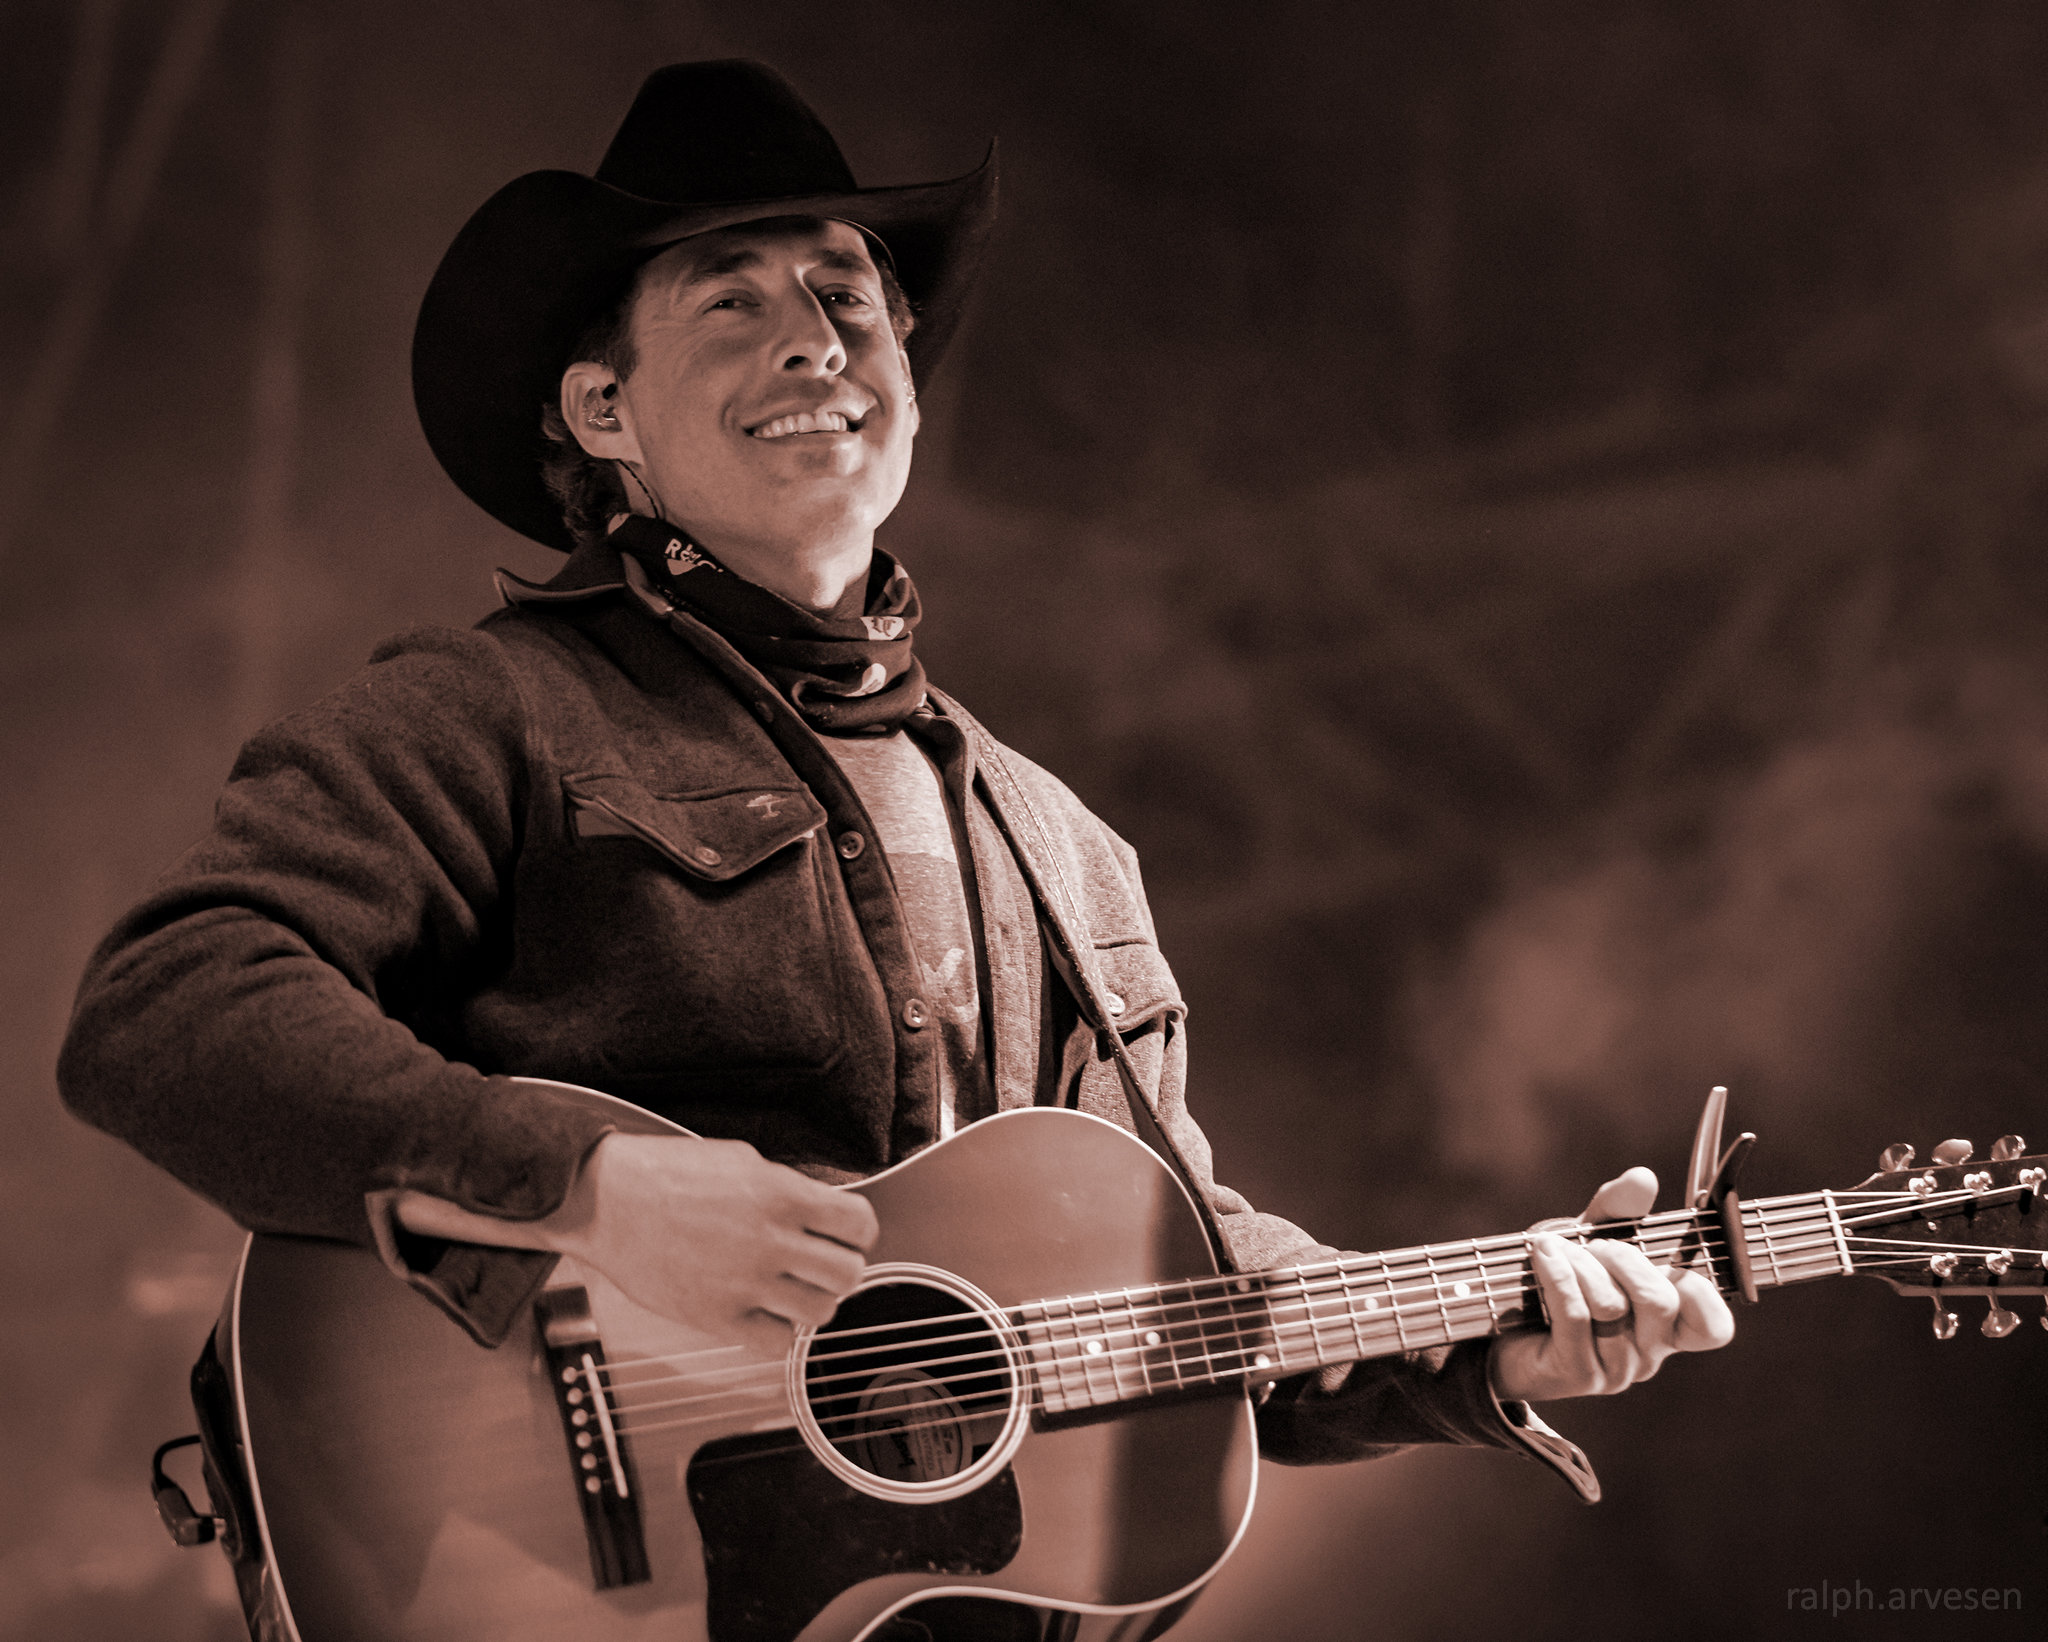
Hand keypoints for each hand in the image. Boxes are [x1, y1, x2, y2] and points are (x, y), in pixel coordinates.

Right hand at [396, 1133, 878, 1359]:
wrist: (602, 1198)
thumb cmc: (663, 1172)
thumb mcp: (740, 1160)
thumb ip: (786, 1188)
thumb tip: (819, 1212)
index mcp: (780, 1193)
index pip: (859, 1223)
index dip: (857, 1230)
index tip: (846, 1233)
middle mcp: (770, 1241)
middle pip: (849, 1273)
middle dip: (841, 1267)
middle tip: (822, 1263)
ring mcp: (744, 1284)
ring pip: (820, 1313)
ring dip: (814, 1301)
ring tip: (794, 1289)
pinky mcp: (715, 1318)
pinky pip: (777, 1344)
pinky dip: (779, 1332)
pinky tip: (764, 1312)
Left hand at [1488, 1167, 1733, 1403]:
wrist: (1501, 1323)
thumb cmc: (1561, 1280)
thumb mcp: (1593, 1238)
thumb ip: (1620, 1210)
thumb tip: (1644, 1177)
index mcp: (1666, 1326)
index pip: (1713, 1328)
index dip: (1701, 1292)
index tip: (1664, 1259)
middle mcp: (1649, 1353)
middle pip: (1660, 1302)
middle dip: (1624, 1258)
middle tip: (1595, 1245)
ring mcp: (1615, 1369)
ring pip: (1612, 1307)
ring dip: (1580, 1264)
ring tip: (1555, 1248)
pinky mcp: (1577, 1373)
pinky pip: (1575, 1315)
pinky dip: (1558, 1274)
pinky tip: (1542, 1254)